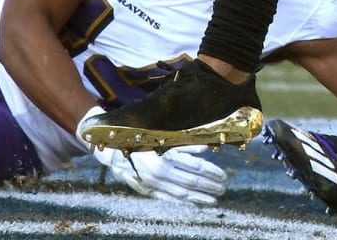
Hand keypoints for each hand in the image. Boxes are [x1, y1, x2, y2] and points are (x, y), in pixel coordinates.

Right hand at [80, 108, 225, 204]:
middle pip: (189, 182)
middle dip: (209, 185)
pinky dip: (184, 201)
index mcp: (163, 156)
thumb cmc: (142, 136)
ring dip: (200, 196)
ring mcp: (152, 184)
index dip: (210, 172)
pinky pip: (169, 198)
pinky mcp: (148, 190)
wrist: (112, 149)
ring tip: (215, 198)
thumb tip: (206, 149)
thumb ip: (184, 143)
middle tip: (224, 186)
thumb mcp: (163, 136)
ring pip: (180, 194)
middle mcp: (158, 172)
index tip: (224, 175)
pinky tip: (196, 202)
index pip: (193, 168)